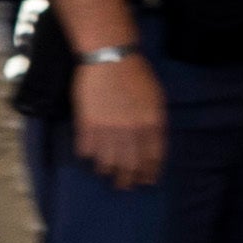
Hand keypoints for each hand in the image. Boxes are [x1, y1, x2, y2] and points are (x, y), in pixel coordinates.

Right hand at [73, 53, 165, 185]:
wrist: (109, 57)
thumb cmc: (136, 74)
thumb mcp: (156, 98)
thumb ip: (156, 124)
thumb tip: (153, 146)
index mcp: (152, 124)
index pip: (153, 158)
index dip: (149, 173)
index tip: (146, 181)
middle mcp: (131, 131)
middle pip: (130, 166)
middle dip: (128, 180)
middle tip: (125, 185)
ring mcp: (108, 130)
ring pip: (106, 164)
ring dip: (108, 172)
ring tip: (107, 174)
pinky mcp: (86, 125)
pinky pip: (86, 151)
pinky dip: (88, 156)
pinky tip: (90, 156)